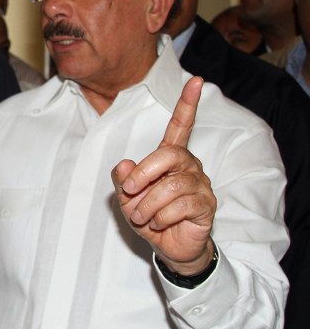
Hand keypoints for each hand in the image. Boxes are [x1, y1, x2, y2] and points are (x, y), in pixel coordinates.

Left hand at [111, 77, 216, 274]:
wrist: (167, 247)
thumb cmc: (148, 215)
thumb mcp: (126, 197)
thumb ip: (122, 179)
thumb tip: (124, 165)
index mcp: (170, 158)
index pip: (180, 126)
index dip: (187, 104)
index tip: (196, 81)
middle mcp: (189, 166)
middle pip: (170, 154)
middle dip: (143, 173)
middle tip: (129, 191)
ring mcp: (201, 185)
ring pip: (172, 185)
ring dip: (148, 204)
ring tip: (141, 217)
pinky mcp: (207, 206)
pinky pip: (180, 206)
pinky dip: (160, 217)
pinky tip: (158, 224)